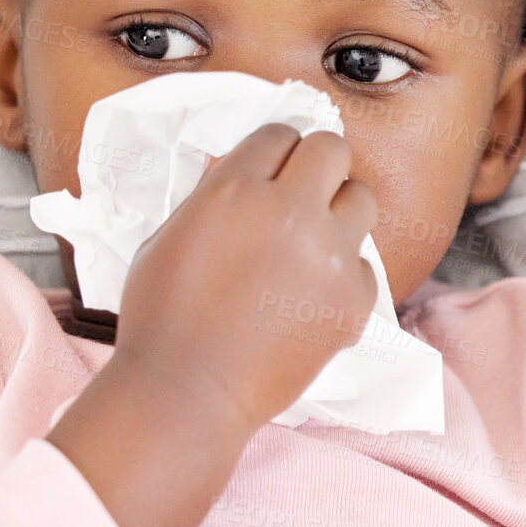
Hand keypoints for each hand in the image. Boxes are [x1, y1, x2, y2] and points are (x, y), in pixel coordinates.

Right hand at [113, 123, 378, 435]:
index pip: (279, 134)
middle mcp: (289, 211)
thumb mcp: (168, 236)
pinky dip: (342, 274)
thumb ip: (212, 195)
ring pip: (361, 198)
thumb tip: (239, 170)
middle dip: (316, 166)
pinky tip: (309, 296)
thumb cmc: (162, 317)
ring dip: (338, 211)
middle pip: (332, 149)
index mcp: (234, 189)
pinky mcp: (352, 300)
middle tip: (301, 193)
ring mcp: (328, 256)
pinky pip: (363, 264)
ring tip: (312, 242)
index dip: (275, 152)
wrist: (188, 392)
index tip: (272, 171)